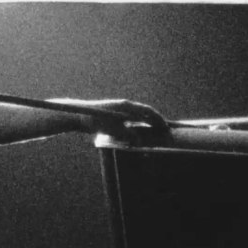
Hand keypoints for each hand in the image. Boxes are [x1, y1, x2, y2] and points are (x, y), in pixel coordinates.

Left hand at [52, 98, 168, 134]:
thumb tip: (139, 141)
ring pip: (138, 116)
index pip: (148, 111)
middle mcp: (125, 105)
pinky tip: (138, 132)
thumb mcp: (115, 131)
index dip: (158, 120)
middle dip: (155, 122)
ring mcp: (119, 109)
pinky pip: (130, 118)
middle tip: (164, 131)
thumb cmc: (97, 121)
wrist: (80, 116)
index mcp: (127, 106)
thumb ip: (129, 135)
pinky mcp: (114, 114)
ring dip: (146, 123)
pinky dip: (137, 124)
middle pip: (144, 113)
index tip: (166, 127)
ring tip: (154, 132)